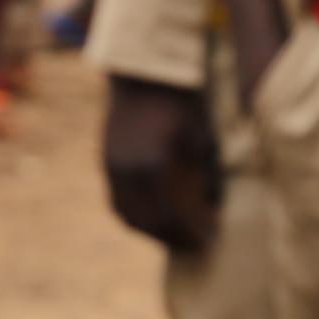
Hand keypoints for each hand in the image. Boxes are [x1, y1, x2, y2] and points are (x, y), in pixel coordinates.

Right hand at [99, 74, 221, 251]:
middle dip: (174, 236)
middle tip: (200, 242)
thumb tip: (211, 207)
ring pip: (127, 214)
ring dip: (152, 229)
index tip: (213, 239)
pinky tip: (159, 212)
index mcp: (152, 166)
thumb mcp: (200, 141)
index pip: (171, 216)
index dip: (192, 232)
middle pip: (147, 221)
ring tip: (179, 232)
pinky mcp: (106, 161)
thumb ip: (201, 178)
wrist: (143, 75)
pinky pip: (118, 200)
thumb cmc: (181, 104)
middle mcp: (126, 171)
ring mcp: (111, 166)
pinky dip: (137, 214)